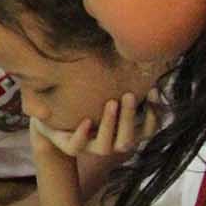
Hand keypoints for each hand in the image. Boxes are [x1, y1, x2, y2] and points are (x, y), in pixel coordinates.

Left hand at [32, 92, 158, 157]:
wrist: (52, 117)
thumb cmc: (86, 100)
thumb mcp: (105, 90)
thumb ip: (122, 82)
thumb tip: (143, 57)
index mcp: (123, 132)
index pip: (147, 130)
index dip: (154, 113)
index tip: (153, 90)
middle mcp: (109, 143)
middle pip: (128, 141)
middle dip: (129, 117)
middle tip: (128, 94)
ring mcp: (89, 147)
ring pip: (105, 148)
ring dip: (110, 125)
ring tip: (111, 103)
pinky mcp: (69, 147)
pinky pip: (76, 147)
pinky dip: (81, 134)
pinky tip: (86, 121)